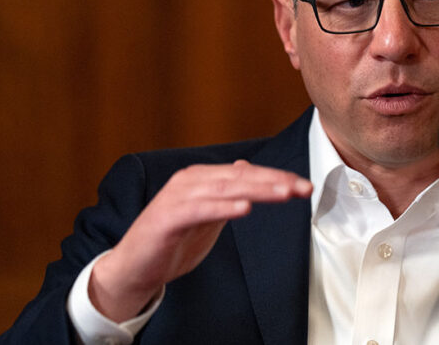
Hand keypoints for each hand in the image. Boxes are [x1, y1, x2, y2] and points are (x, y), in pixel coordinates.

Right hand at [87, 160, 312, 321]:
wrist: (134, 268)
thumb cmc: (172, 242)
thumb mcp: (208, 215)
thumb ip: (228, 193)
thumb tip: (248, 170)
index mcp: (202, 178)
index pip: (247, 174)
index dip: (277, 178)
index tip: (305, 186)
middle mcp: (190, 181)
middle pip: (240, 177)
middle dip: (275, 181)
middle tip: (304, 187)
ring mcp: (177, 197)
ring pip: (225, 189)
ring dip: (257, 190)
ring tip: (284, 193)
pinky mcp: (167, 218)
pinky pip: (200, 209)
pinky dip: (223, 207)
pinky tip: (245, 208)